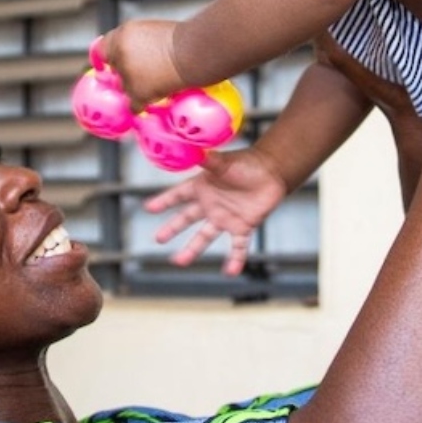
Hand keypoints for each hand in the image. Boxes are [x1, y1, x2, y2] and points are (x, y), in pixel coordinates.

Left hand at [99, 19, 184, 109]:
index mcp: (124, 34)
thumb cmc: (187, 38)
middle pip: (115, 70)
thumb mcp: (156, 31)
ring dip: (137, 89)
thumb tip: (138, 56)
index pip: (103, 49)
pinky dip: (143, 106)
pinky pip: (134, 106)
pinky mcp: (138, 92)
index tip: (105, 67)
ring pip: (125, 89)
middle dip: (127, 74)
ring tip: (159, 83)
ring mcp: (127, 74)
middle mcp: (121, 53)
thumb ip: (139, 43)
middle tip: (144, 75)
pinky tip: (153, 101)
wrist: (198, 50)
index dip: (107, 58)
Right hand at [142, 147, 290, 275]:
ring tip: (179, 262)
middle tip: (158, 239)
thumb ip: (210, 160)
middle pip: (186, 219)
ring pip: (204, 237)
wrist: (272, 172)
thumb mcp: (226, 162)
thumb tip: (195, 150)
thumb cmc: (247, 163)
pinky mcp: (243, 227)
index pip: (178, 195)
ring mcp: (225, 218)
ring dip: (192, 250)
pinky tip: (230, 272)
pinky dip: (235, 260)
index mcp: (203, 187)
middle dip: (172, 229)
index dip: (164, 201)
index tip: (148, 208)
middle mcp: (210, 205)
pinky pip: (237, 247)